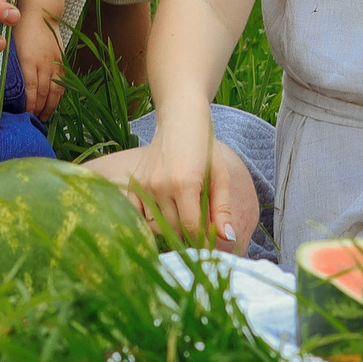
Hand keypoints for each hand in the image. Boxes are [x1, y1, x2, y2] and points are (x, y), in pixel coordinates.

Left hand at [16, 15, 64, 115]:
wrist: (41, 12)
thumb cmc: (21, 27)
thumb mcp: (10, 45)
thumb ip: (9, 64)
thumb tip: (0, 84)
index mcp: (29, 60)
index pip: (31, 89)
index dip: (28, 105)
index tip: (24, 115)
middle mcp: (44, 63)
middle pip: (43, 92)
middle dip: (38, 110)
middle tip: (32, 121)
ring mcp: (55, 62)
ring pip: (55, 90)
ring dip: (50, 106)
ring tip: (44, 118)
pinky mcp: (62, 60)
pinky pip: (62, 82)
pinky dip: (59, 95)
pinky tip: (54, 104)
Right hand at [126, 112, 226, 246]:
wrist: (180, 118)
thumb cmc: (204, 146)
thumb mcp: (220, 176)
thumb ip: (222, 209)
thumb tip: (228, 238)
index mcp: (184, 183)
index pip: (191, 227)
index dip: (203, 240)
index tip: (210, 243)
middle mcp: (160, 186)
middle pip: (174, 228)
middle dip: (189, 233)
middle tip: (198, 225)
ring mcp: (144, 184)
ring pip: (156, 225)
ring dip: (171, 227)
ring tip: (183, 215)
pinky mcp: (134, 183)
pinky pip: (138, 215)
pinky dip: (149, 220)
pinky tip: (163, 213)